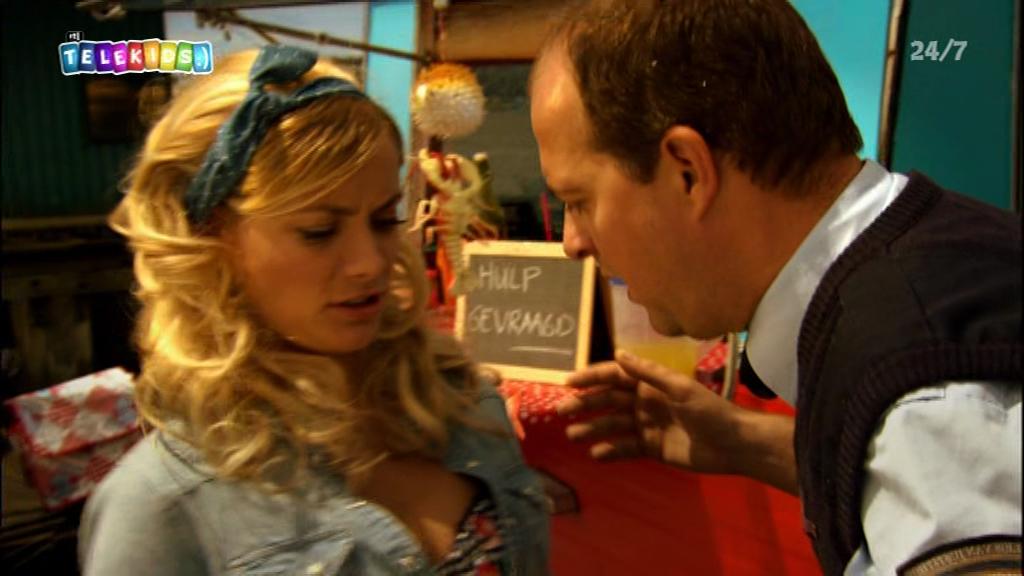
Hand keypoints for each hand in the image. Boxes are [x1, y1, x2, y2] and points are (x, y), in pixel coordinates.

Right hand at [556, 350, 797, 492]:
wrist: (734, 445)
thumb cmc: (710, 411)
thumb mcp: (679, 387)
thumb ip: (648, 372)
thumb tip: (618, 353)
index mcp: (650, 384)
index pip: (614, 377)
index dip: (591, 378)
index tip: (568, 382)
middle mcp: (644, 402)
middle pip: (608, 401)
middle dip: (584, 404)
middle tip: (560, 412)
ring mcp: (646, 426)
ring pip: (612, 425)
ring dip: (592, 429)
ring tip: (573, 435)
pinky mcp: (651, 449)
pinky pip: (625, 448)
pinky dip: (610, 451)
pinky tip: (596, 455)